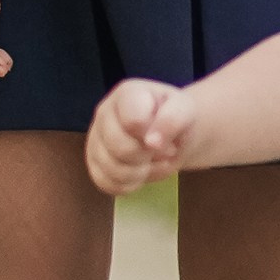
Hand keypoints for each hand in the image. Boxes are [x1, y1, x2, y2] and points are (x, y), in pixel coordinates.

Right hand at [85, 77, 191, 193]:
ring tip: (151, 162)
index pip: (133, 121)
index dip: (153, 137)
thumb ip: (172, 119)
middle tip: (161, 153)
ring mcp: (95, 138)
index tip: (167, 140)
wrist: (170, 134)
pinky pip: (105, 183)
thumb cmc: (175, 118)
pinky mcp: (93, 162)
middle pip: (120, 148)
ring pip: (111, 169)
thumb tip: (152, 142)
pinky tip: (139, 173)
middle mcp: (104, 112)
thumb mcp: (185, 111)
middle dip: (146, 156)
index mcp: (127, 94)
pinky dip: (127, 185)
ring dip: (140, 173)